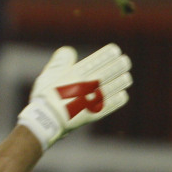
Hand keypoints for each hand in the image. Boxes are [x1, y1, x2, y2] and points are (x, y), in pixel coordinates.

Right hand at [17, 43, 131, 150]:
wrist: (46, 121)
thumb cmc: (44, 98)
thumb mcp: (48, 75)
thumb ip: (60, 61)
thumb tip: (69, 50)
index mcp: (77, 74)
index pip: (96, 61)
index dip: (107, 55)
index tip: (115, 51)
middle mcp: (88, 86)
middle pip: (108, 73)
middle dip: (118, 66)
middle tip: (125, 62)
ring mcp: (92, 100)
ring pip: (111, 88)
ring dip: (120, 82)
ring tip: (127, 78)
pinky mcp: (93, 114)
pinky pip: (109, 106)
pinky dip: (117, 100)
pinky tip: (123, 96)